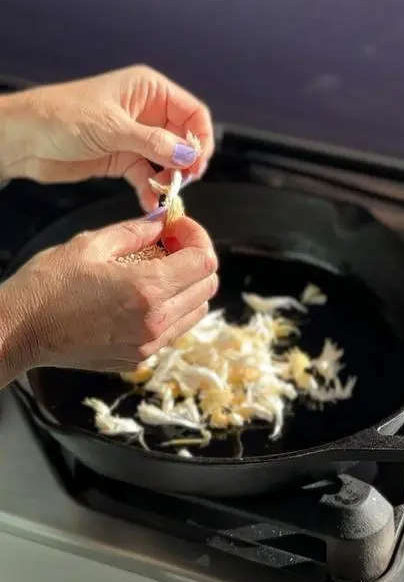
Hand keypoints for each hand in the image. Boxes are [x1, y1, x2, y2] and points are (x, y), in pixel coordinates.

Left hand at [0, 65, 214, 210]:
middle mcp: (146, 112)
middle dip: (186, 162)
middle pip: (183, 138)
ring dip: (169, 179)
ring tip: (164, 194)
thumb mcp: (112, 128)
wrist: (23, 139)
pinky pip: (146, 176)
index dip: (200, 138)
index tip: (197, 163)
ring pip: (167, 160)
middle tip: (184, 182)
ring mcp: (134, 137)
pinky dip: (150, 190)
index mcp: (148, 90)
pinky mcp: (121, 158)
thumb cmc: (60, 117)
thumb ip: (153, 142)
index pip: (192, 112)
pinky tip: (149, 203)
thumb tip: (187, 155)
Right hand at [0, 216, 217, 386]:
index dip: (198, 237)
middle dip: (196, 260)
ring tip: (157, 271)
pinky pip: (173, 331)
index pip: (205, 262)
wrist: (19, 331)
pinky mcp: (137, 359)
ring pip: (196, 312)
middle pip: (207, 288)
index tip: (178, 228)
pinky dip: (171, 310)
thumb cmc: (47, 286)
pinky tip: (142, 297)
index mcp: (147, 288)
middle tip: (170, 246)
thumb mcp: (91, 244)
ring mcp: (148, 346)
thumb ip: (136, 231)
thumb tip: (163, 223)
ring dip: (187, 287)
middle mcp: (155, 322)